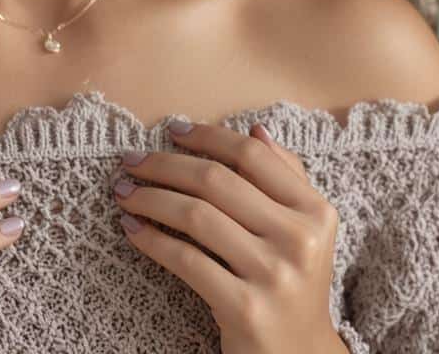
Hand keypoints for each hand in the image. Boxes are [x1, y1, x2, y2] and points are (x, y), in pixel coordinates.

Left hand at [113, 121, 349, 353]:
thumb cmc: (292, 283)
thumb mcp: (303, 230)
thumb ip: (286, 178)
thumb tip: (255, 130)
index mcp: (315, 212)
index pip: (252, 156)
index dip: (207, 136)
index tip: (171, 130)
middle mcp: (299, 240)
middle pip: (216, 181)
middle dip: (164, 164)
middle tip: (130, 160)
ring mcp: (273, 275)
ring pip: (196, 216)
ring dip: (149, 198)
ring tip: (123, 191)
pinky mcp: (245, 308)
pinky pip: (185, 260)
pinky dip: (151, 240)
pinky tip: (131, 229)